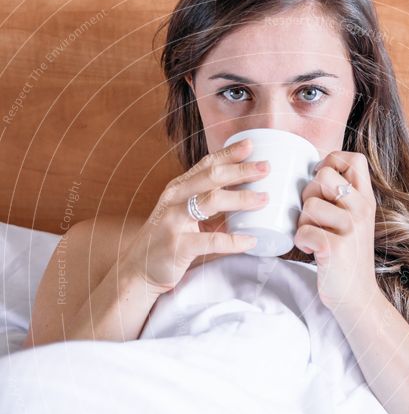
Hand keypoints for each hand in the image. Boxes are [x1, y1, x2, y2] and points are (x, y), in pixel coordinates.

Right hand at [119, 138, 269, 294]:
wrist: (138, 269)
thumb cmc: (167, 239)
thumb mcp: (183, 214)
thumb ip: (207, 203)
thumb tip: (246, 195)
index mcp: (178, 188)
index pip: (205, 165)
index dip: (228, 153)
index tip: (250, 144)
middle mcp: (175, 199)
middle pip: (211, 177)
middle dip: (241, 170)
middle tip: (266, 167)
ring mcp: (175, 221)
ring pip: (211, 202)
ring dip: (241, 199)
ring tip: (264, 199)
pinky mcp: (178, 246)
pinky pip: (211, 240)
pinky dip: (234, 241)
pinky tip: (251, 241)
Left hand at [293, 150, 377, 312]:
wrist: (357, 297)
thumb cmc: (347, 256)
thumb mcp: (354, 221)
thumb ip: (342, 198)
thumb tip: (313, 171)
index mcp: (366, 200)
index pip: (354, 159)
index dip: (331, 161)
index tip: (321, 179)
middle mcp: (362, 210)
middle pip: (323, 176)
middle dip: (309, 193)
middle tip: (314, 215)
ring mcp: (351, 228)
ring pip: (309, 205)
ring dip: (302, 222)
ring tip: (313, 235)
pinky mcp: (336, 247)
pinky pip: (303, 231)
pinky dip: (300, 241)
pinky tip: (311, 250)